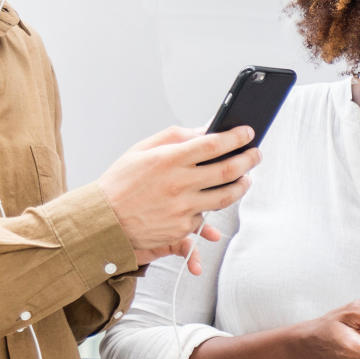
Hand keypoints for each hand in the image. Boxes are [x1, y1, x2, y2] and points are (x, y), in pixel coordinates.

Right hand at [99, 125, 261, 269]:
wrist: (102, 220)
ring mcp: (182, 208)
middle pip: (227, 171)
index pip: (212, 144)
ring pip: (225, 197)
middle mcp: (178, 184)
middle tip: (256, 154)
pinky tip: (218, 203)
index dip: (235, 137)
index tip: (247, 133)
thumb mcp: (142, 150)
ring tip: (246, 178)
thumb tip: (204, 130)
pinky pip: (206, 219)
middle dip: (249, 160)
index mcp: (168, 160)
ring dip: (242, 186)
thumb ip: (175, 137)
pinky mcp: (182, 228)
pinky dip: (214, 210)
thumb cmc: (120, 182)